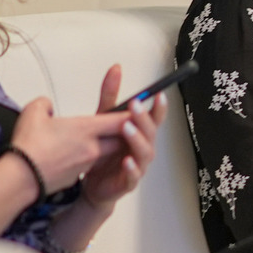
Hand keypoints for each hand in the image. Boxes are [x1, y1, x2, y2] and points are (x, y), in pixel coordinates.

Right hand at [7, 86, 129, 195]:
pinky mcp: (77, 177)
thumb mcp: (33, 113)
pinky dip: (88, 160)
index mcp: (86, 129)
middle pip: (120, 139)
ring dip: (105, 147)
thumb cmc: (28, 147)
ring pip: (106, 153)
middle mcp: (92, 148)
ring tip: (95, 140)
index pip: (119, 120)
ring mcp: (86, 164)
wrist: (21, 179)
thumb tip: (47, 105)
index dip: (129, 114)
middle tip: (120, 125)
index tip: (136, 109)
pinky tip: (75, 155)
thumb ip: (44, 104)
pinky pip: (90, 166)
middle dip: (123, 133)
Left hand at [77, 64, 159, 208]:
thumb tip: (116, 68)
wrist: (93, 184)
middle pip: (151, 132)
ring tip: (126, 128)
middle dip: (144, 118)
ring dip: (137, 140)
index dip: (159, 107)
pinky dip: (132, 168)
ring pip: (145, 152)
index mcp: (141, 133)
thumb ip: (110, 96)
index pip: (155, 118)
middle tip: (135, 106)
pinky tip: (126, 161)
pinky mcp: (128, 182)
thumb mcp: (103, 119)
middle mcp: (143, 148)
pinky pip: (134, 175)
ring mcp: (138, 165)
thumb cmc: (103, 151)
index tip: (158, 94)